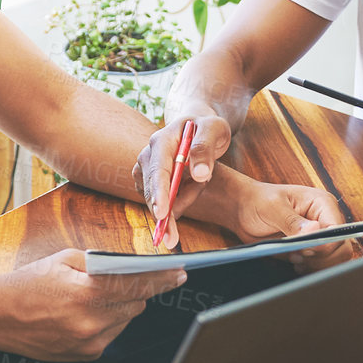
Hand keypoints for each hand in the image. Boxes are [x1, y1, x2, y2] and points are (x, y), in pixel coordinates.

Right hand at [0, 249, 187, 360]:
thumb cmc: (26, 284)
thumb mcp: (64, 259)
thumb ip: (100, 263)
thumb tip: (130, 267)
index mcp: (88, 292)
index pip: (139, 284)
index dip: (163, 278)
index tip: (180, 274)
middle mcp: (91, 321)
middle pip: (137, 304)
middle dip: (135, 291)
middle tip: (123, 281)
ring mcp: (88, 342)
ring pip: (125, 322)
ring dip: (119, 308)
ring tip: (93, 298)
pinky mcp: (84, 356)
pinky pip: (110, 336)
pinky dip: (106, 324)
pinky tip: (84, 315)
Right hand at [134, 110, 232, 247]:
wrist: (200, 123)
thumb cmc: (208, 125)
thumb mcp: (215, 129)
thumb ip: (205, 149)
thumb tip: (198, 173)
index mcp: (162, 140)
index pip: (157, 169)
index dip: (158, 193)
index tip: (162, 214)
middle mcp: (149, 154)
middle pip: (151, 189)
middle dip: (162, 214)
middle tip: (171, 239)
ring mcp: (148, 167)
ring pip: (157, 198)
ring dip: (179, 202)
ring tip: (201, 185)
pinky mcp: (152, 179)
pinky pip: (164, 199)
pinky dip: (180, 201)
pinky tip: (194, 188)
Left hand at [222, 177, 360, 271]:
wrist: (244, 211)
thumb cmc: (258, 201)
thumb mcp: (273, 207)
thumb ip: (292, 221)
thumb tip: (314, 231)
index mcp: (323, 204)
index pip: (338, 230)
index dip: (325, 245)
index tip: (304, 249)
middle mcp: (326, 221)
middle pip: (341, 249)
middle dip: (321, 258)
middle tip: (297, 256)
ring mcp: (320, 237)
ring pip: (334, 260)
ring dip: (315, 265)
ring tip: (294, 258)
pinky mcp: (311, 250)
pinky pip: (321, 266)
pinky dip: (310, 270)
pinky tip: (296, 264)